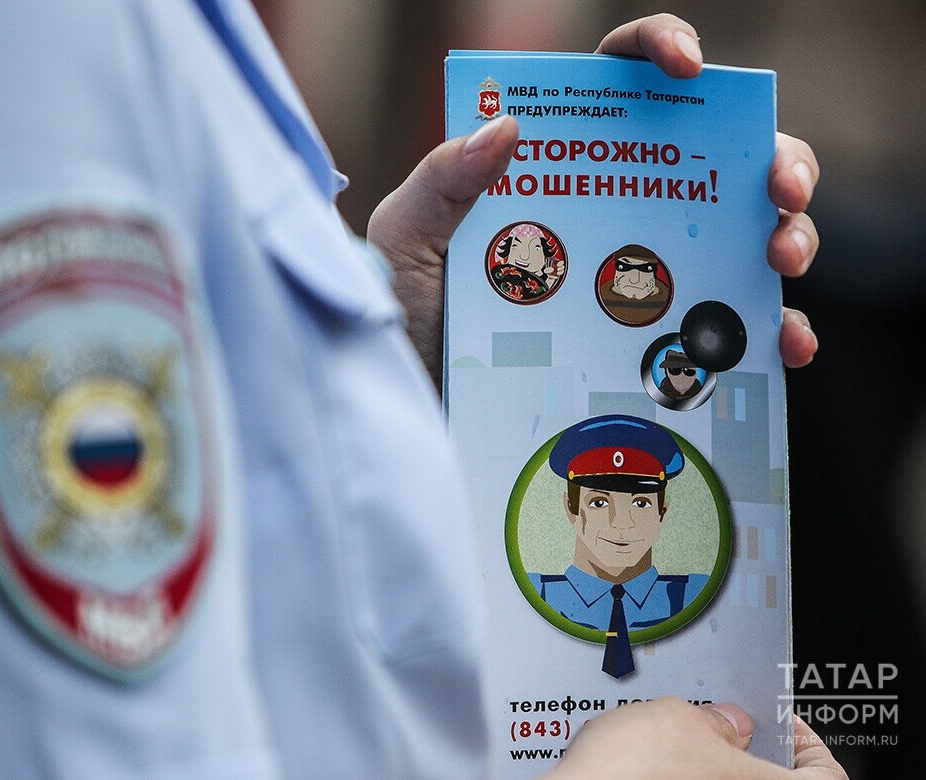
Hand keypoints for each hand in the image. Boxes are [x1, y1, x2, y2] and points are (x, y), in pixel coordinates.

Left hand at [367, 13, 820, 385]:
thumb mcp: (408, 244)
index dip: (661, 50)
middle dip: (768, 156)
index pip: (617, 81)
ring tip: (781, 258)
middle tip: (777, 187)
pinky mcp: (657, 343)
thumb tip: (508, 126)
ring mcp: (641, 277)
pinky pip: (730, 331)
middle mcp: (610, 211)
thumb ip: (442, 183)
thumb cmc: (404, 319)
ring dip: (786, 235)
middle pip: (712, 158)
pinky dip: (770, 334)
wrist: (417, 409)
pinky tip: (785, 345)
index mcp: (554, 164)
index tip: (687, 67)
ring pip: (740, 236)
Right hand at [546, 697, 846, 778]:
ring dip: (704, 767)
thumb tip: (729, 725)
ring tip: (674, 740)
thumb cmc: (630, 772)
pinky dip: (673, 777)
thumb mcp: (680, 719)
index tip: (781, 723)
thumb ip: (717, 722)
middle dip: (744, 752)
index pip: (826, 777)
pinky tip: (648, 763)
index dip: (809, 746)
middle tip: (722, 724)